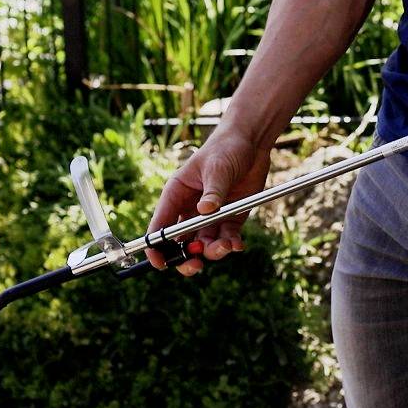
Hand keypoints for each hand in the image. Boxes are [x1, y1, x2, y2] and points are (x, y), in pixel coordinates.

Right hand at [145, 127, 272, 274]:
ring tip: (226, 246)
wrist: (251, 143)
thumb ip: (212, 191)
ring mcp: (209, 216)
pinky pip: (226, 239)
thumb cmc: (225, 148)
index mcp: (176, 196)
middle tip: (196, 264)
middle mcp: (190, 209)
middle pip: (180, 243)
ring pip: (204, 245)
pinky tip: (237, 244)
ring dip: (212, 252)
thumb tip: (206, 210)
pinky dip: (231, 245)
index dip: (156, 248)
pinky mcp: (229, 219)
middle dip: (185, 257)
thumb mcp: (217, 168)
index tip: (160, 263)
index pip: (160, 226)